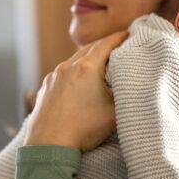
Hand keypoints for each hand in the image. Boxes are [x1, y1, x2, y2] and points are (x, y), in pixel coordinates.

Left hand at [25, 31, 128, 151]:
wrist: (49, 145)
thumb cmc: (83, 129)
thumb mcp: (114, 113)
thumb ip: (125, 96)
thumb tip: (133, 88)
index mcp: (87, 68)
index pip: (107, 44)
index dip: (120, 37)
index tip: (129, 33)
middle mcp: (68, 67)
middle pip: (90, 48)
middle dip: (105, 45)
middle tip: (118, 45)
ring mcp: (54, 77)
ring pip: (74, 60)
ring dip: (88, 58)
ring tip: (100, 63)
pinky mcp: (45, 88)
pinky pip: (62, 73)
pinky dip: (74, 71)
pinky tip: (79, 81)